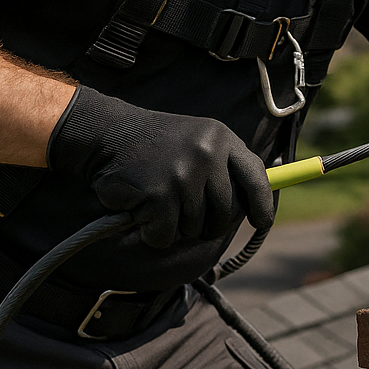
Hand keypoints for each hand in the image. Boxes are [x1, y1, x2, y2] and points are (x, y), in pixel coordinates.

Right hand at [47, 87, 274, 247]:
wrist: (107, 133)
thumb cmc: (153, 143)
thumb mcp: (197, 140)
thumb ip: (223, 166)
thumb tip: (250, 205)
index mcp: (221, 138)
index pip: (255, 177)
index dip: (262, 205)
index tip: (260, 222)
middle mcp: (208, 153)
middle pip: (224, 214)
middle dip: (205, 223)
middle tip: (182, 212)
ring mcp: (184, 173)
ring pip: (194, 228)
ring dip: (173, 226)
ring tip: (156, 200)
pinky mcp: (160, 194)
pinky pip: (166, 235)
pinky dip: (152, 233)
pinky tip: (140, 210)